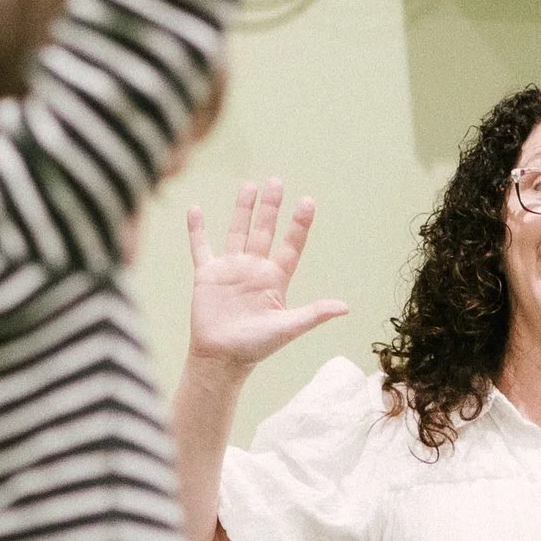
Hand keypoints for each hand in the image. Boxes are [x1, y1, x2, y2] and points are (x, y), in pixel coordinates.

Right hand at [184, 178, 345, 376]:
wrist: (221, 358)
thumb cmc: (256, 347)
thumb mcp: (288, 327)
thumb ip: (314, 313)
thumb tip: (345, 307)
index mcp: (275, 279)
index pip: (291, 246)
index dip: (299, 225)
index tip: (307, 202)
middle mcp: (254, 269)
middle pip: (264, 231)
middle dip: (271, 207)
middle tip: (276, 181)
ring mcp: (230, 270)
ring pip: (237, 231)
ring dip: (242, 210)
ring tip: (249, 185)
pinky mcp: (207, 275)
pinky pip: (201, 247)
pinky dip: (197, 229)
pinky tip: (195, 209)